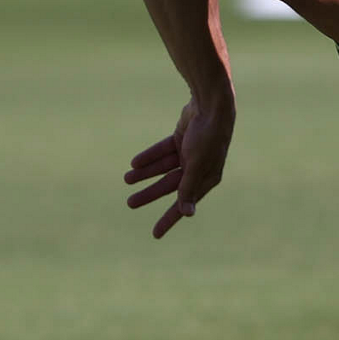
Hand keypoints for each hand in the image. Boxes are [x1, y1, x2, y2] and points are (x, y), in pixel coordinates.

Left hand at [124, 98, 234, 237]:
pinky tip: (135, 163)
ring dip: (146, 174)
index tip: (156, 234)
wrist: (211, 104)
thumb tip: (187, 214)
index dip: (170, 219)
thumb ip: (188, 188)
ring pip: (164, 168)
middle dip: (150, 193)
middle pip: (171, 185)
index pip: (185, 203)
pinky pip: (163, 151)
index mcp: (207, 177)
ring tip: (127, 180)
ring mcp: (191, 152)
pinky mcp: (183, 138)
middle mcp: (199, 167)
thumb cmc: (208, 137)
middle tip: (130, 203)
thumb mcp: (196, 165)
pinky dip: (150, 157)